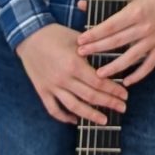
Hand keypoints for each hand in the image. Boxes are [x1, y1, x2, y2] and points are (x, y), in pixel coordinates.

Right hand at [15, 24, 130, 125]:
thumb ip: (94, 50)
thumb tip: (113, 58)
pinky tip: (75, 120)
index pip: (99, 82)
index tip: (124, 95)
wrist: (29, 35)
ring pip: (74, 107)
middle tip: (122, 108)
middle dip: (109, 103)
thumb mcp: (78, 39)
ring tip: (104, 120)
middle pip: (90, 96)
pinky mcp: (42, 91)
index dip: (113, 90)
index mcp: (74, 64)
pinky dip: (64, 117)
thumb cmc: (56, 34)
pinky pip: (53, 109)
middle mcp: (64, 79)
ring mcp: (52, 87)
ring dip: (91, 115)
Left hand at [75, 0, 154, 84]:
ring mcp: (154, 39)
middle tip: (81, 54)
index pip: (111, 26)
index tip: (80, 40)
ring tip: (99, 74)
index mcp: (136, 11)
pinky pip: (149, 64)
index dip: (95, 34)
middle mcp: (145, 27)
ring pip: (131, 57)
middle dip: (97, 48)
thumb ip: (107, 2)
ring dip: (114, 67)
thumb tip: (82, 4)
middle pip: (117, 42)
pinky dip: (139, 75)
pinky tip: (127, 81)